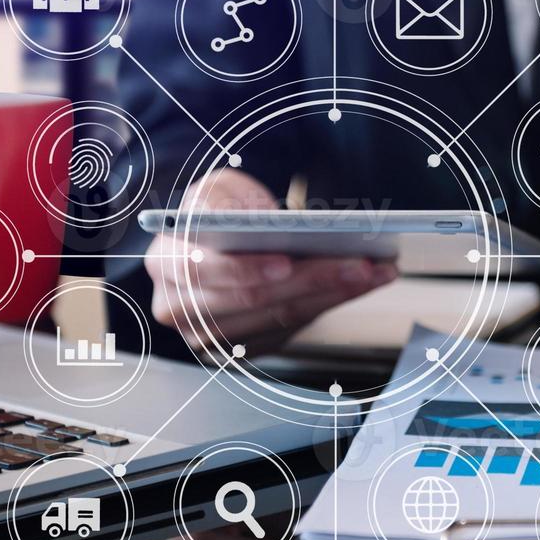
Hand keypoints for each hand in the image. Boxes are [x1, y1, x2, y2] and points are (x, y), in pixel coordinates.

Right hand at [145, 169, 396, 355]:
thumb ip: (228, 201)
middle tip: (359, 263)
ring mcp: (209, 336)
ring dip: (334, 293)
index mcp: (165, 262)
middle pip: (254, 299)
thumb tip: (269, 224)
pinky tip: (361, 284)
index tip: (287, 261)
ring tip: (374, 272)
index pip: (202, 271)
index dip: (245, 269)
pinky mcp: (241, 350)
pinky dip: (330, 303)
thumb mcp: (216, 190)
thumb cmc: (217, 212)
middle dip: (312, 279)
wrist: (216, 242)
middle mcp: (179, 307)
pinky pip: (293, 329)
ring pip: (280, 317)